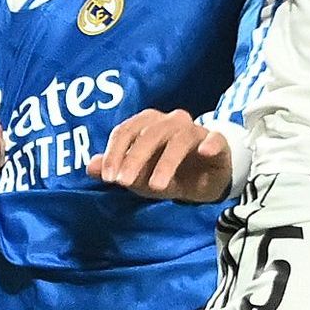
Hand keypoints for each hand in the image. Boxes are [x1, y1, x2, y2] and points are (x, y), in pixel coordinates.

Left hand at [91, 107, 239, 203]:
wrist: (207, 180)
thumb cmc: (169, 174)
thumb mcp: (139, 178)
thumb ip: (116, 171)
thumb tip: (90, 167)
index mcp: (147, 124)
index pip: (126, 131)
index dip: (115, 153)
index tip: (109, 179)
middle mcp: (170, 122)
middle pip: (149, 133)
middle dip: (135, 158)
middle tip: (125, 183)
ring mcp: (196, 130)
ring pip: (179, 138)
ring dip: (166, 162)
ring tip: (157, 187)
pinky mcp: (219, 143)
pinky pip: (215, 139)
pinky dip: (210, 144)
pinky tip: (205, 152)